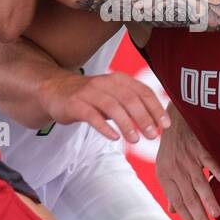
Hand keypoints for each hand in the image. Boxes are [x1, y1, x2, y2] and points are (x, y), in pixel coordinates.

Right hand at [42, 71, 168, 143]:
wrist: (55, 90)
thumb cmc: (90, 96)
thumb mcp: (114, 96)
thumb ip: (133, 105)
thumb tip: (157, 122)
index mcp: (119, 79)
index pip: (143, 91)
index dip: (156, 108)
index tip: (165, 125)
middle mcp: (105, 82)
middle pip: (130, 99)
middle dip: (144, 118)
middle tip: (153, 136)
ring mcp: (89, 92)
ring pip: (112, 107)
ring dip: (127, 124)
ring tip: (135, 140)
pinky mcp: (75, 104)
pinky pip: (92, 115)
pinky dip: (104, 127)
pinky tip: (114, 137)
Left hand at [156, 107, 219, 219]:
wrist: (174, 116)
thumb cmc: (172, 145)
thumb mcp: (165, 167)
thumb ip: (172, 190)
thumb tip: (174, 211)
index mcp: (166, 177)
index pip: (179, 203)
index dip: (189, 219)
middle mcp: (175, 169)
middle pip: (189, 198)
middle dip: (199, 218)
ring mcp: (187, 157)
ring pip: (198, 182)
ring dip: (207, 199)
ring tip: (216, 215)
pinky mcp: (197, 145)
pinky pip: (207, 158)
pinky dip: (214, 169)